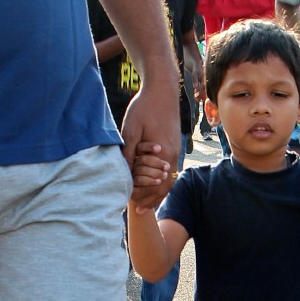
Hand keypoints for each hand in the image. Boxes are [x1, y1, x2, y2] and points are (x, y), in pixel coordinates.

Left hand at [121, 80, 180, 206]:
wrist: (162, 90)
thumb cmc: (144, 107)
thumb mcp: (131, 130)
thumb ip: (128, 153)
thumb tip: (124, 172)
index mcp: (162, 153)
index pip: (156, 185)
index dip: (145, 197)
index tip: (132, 205)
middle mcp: (172, 155)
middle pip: (165, 186)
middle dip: (151, 199)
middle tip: (138, 210)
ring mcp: (176, 150)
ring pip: (169, 179)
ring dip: (158, 191)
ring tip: (145, 201)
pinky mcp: (174, 144)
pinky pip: (170, 169)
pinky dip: (162, 180)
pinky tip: (153, 182)